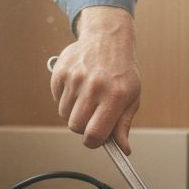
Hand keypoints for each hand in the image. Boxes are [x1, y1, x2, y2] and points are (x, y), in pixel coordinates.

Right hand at [49, 6, 140, 150]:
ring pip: (64, 114)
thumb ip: (123, 125)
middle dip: (83, 127)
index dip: (93, 142)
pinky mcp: (61, 72)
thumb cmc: (121, 72)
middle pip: (76, 126)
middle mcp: (94, 87)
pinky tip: (78, 88)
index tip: (95, 139)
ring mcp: (75, 78)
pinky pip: (57, 99)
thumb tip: (123, 149)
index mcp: (114, 96)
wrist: (107, 39)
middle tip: (93, 115)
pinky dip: (66, 99)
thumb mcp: (131, 98)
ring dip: (74, 112)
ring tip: (87, 98)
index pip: (95, 134)